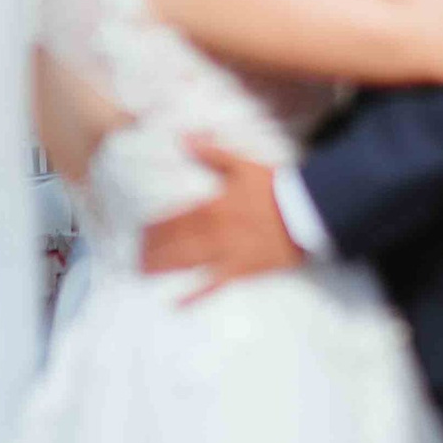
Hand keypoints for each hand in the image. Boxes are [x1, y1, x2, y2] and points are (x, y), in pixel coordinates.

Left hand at [138, 143, 303, 298]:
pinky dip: (194, 297)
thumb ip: (210, 151)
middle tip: (136, 257)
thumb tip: (183, 138)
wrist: (307, 212)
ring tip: (144, 273)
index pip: (172, 220)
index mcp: (210, 206)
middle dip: (152, 251)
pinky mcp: (241, 271)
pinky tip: (177, 305)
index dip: (153, 228)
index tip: (139, 233)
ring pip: (186, 264)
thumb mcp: (241, 163)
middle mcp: (212, 233)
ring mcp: (225, 254)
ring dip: (162, 269)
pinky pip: (213, 287)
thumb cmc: (276, 187)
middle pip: (173, 244)